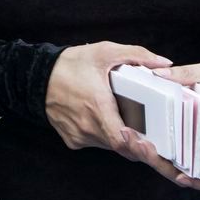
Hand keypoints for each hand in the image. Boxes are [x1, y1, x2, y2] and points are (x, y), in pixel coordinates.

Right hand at [44, 42, 172, 151]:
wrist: (35, 76)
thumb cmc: (69, 64)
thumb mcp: (104, 51)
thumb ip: (137, 55)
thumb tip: (164, 63)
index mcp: (97, 107)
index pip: (122, 141)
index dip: (140, 147)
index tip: (153, 147)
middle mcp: (87, 126)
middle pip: (122, 147)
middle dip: (140, 145)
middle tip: (156, 142)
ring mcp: (79, 136)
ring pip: (110, 146)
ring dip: (122, 139)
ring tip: (130, 123)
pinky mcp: (73, 140)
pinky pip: (96, 143)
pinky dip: (106, 136)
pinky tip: (107, 120)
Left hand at [145, 61, 199, 189]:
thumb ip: (189, 74)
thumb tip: (158, 74)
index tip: (181, 176)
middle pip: (186, 172)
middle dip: (159, 162)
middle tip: (138, 144)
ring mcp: (196, 148)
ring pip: (173, 164)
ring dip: (151, 156)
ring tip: (129, 136)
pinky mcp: (184, 141)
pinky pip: (169, 151)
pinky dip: (153, 148)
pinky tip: (135, 135)